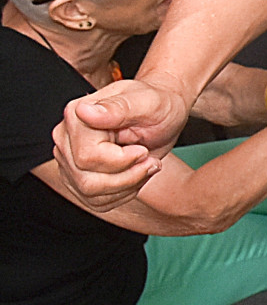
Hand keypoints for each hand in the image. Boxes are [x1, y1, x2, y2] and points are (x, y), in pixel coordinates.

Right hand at [51, 78, 191, 209]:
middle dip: (128, 176)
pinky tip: (136, 174)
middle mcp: (66, 139)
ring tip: (147, 165)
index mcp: (77, 116)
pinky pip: (96, 201)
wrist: (162, 114)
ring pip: (90, 194)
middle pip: (87, 181)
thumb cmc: (158, 104)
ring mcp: (69, 160)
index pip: (87, 157)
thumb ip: (118, 107)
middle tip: (150, 160)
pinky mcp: (78, 177)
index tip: (143, 150)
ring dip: (128, 185)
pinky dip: (123, 193)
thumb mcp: (149, 102)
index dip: (121, 161)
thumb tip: (85, 111)